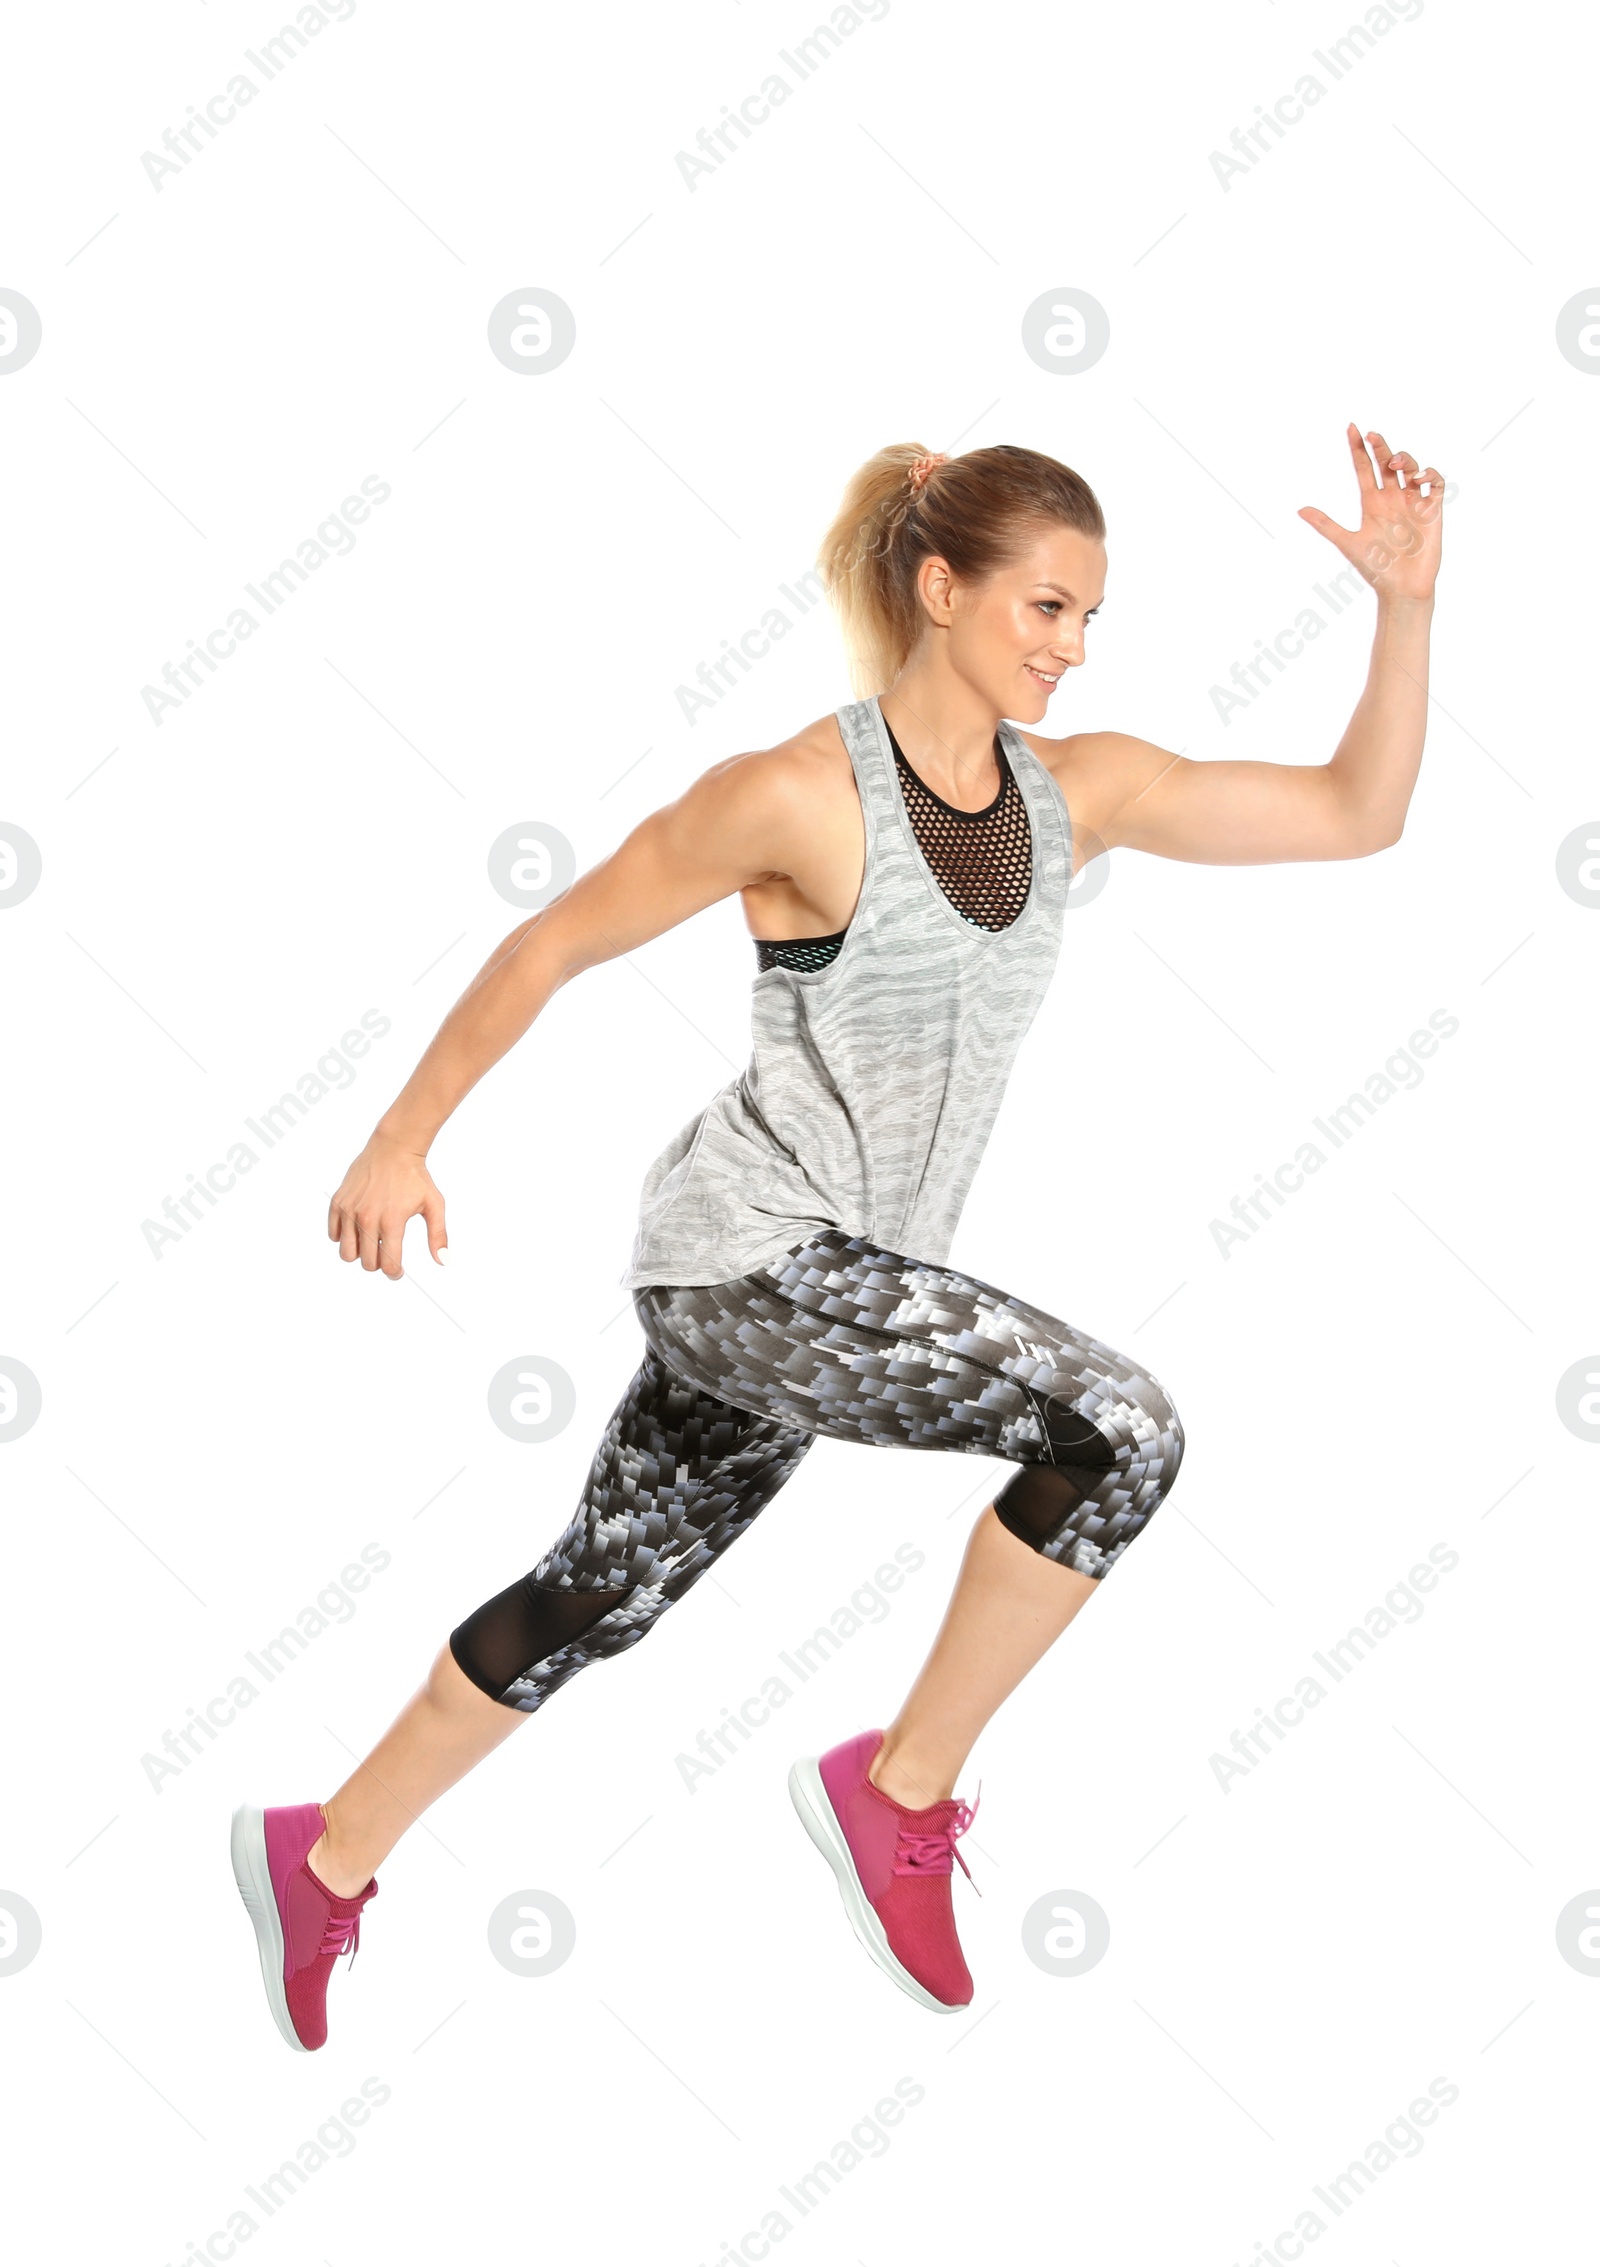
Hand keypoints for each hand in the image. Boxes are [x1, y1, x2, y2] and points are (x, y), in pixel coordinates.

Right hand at [328, 1132, 446, 1279]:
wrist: (393, 1149)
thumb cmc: (416, 1177)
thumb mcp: (434, 1205)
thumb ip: (438, 1235)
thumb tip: (443, 1262)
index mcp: (392, 1221)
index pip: (389, 1265)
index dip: (394, 1273)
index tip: (398, 1270)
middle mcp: (368, 1217)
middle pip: (367, 1263)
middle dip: (378, 1264)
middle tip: (386, 1252)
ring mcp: (350, 1210)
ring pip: (347, 1253)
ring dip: (359, 1254)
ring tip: (371, 1241)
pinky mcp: (338, 1203)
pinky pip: (333, 1235)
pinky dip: (344, 1237)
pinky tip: (358, 1228)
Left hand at [1298, 423, 1444, 603]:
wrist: (1401, 589)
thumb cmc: (1375, 569)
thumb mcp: (1347, 543)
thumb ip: (1326, 525)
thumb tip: (1299, 509)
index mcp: (1372, 503)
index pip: (1365, 468)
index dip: (1359, 449)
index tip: (1352, 428)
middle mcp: (1393, 498)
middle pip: (1387, 463)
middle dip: (1380, 447)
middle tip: (1372, 436)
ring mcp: (1413, 502)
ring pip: (1411, 468)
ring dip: (1404, 459)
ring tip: (1394, 464)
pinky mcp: (1432, 510)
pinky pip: (1435, 484)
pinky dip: (1430, 474)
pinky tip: (1418, 477)